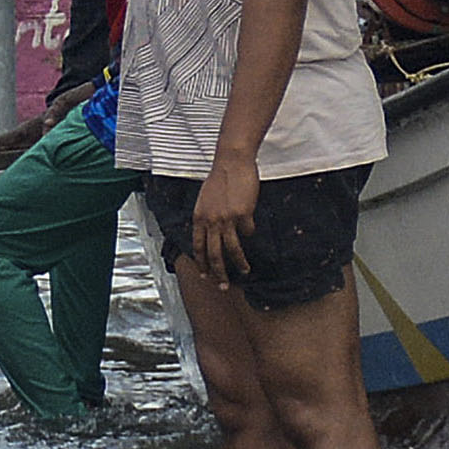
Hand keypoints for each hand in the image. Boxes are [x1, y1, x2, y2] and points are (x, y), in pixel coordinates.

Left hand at [186, 149, 263, 287]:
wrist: (231, 162)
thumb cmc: (220, 178)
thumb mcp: (205, 199)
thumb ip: (208, 217)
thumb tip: (213, 233)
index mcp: (199, 217)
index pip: (197, 247)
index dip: (201, 263)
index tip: (206, 276)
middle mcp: (210, 221)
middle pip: (213, 254)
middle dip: (218, 274)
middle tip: (224, 287)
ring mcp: (226, 219)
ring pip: (232, 249)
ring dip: (239, 263)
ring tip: (245, 271)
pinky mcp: (242, 214)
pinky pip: (248, 230)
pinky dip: (250, 231)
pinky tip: (252, 228)